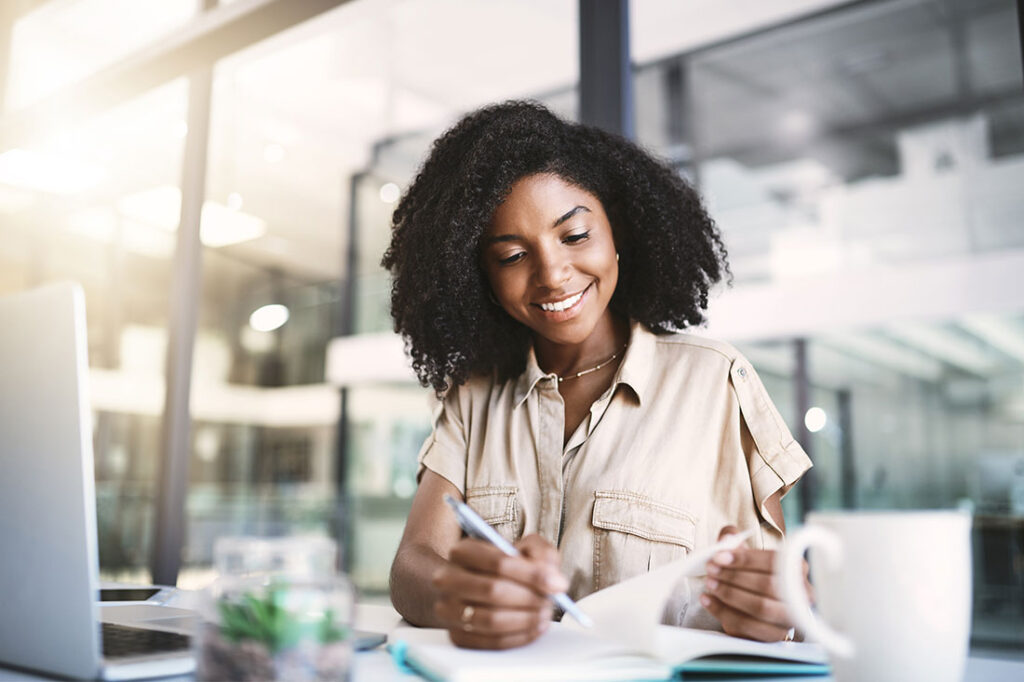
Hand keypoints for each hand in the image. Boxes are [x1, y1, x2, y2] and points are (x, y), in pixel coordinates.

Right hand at [431, 533, 567, 648]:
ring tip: (543, 614)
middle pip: (493, 591)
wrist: (475, 586)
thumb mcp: (525, 549)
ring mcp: (448, 609)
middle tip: (550, 601)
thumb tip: (554, 580)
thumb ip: (542, 553)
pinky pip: (490, 642)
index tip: (557, 584)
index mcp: (463, 551)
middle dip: (529, 598)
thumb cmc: (506, 567)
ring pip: (490, 619)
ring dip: (525, 620)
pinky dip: (518, 638)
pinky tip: (533, 628)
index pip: (498, 562)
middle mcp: (448, 578)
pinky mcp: (456, 635)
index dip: (532, 574)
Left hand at [700, 526, 812, 641]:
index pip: (774, 561)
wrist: (754, 602)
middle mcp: (801, 595)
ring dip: (730, 594)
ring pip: (761, 608)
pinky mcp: (774, 636)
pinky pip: (748, 626)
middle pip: (769, 585)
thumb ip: (734, 542)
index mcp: (796, 568)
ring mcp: (789, 618)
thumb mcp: (744, 553)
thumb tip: (727, 538)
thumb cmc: (751, 573)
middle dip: (735, 577)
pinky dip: (723, 612)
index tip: (719, 556)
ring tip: (710, 584)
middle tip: (711, 570)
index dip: (745, 558)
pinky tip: (708, 600)